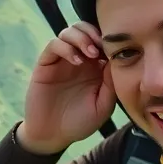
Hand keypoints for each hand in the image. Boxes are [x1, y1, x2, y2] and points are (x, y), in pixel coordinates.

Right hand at [18, 22, 116, 154]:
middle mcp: (78, 59)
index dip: (109, 39)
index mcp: (95, 66)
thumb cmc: (80, 122)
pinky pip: (54, 45)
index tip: (117, 48)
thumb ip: (111, 83)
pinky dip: (66, 48)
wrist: (52, 135)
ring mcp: (61, 60)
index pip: (101, 40)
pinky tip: (77, 61)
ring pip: (69, 32)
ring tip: (91, 54)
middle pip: (84, 28)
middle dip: (94, 32)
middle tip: (102, 46)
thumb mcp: (104, 105)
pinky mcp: (45, 64)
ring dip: (81, 37)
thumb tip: (116, 58)